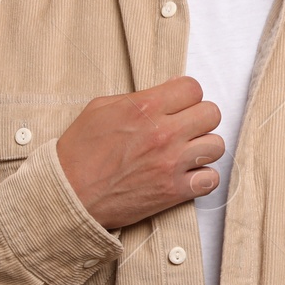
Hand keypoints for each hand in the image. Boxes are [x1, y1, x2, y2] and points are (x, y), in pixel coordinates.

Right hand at [56, 75, 223, 229]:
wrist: (67, 195)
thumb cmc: (78, 152)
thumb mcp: (100, 109)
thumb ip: (138, 97)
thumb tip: (168, 90)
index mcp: (145, 108)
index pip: (193, 88)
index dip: (187, 96)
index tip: (179, 105)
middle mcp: (163, 133)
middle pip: (211, 113)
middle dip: (198, 118)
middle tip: (184, 128)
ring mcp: (171, 163)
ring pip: (216, 145)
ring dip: (203, 147)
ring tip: (186, 153)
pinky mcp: (173, 191)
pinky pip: (211, 179)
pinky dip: (203, 177)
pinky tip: (188, 175)